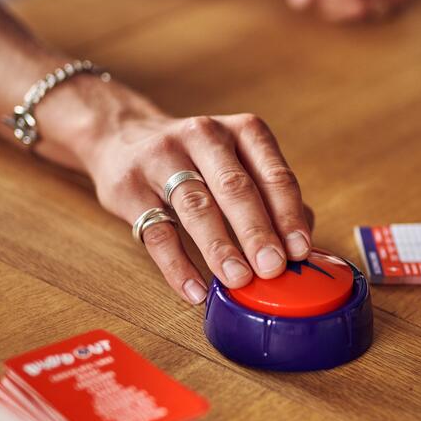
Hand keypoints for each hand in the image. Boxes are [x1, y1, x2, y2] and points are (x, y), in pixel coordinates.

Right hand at [81, 109, 312, 304]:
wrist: (121, 139)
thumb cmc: (193, 159)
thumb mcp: (235, 160)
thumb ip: (268, 194)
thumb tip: (299, 244)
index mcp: (239, 131)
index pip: (271, 174)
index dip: (287, 213)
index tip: (299, 250)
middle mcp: (202, 136)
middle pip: (233, 188)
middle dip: (256, 231)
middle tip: (272, 268)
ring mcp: (161, 159)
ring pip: (195, 206)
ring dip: (219, 247)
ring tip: (237, 279)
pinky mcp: (130, 187)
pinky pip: (157, 232)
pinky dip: (177, 265)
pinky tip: (194, 289)